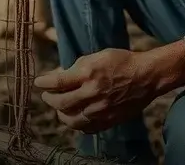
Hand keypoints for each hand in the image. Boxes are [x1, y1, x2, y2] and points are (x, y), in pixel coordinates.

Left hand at [33, 48, 157, 133]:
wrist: (146, 76)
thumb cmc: (122, 62)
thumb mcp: (97, 56)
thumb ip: (77, 67)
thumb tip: (60, 76)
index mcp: (88, 74)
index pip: (57, 82)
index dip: (44, 83)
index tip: (38, 82)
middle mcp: (93, 93)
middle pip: (61, 103)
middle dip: (50, 99)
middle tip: (47, 95)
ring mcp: (100, 110)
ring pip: (71, 119)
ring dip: (61, 114)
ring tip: (60, 108)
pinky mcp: (108, 120)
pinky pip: (86, 128)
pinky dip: (77, 123)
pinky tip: (75, 117)